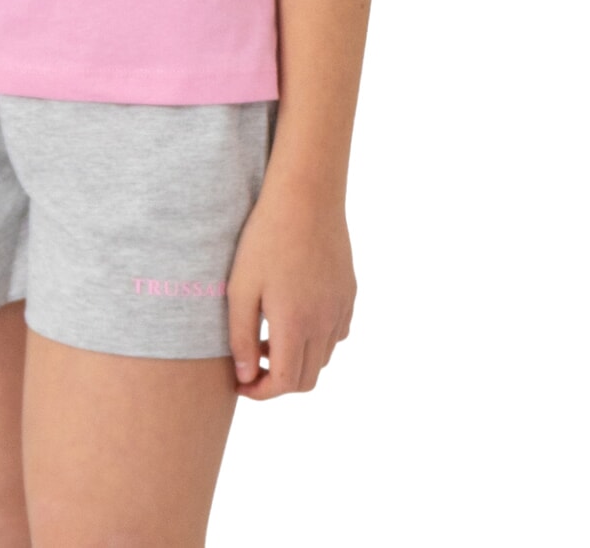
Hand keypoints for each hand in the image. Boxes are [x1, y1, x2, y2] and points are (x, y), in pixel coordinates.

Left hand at [226, 181, 356, 399]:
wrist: (306, 196)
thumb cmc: (265, 238)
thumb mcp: (240, 287)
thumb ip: (241, 338)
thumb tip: (245, 377)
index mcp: (295, 325)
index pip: (283, 384)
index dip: (260, 392)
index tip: (240, 384)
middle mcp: (324, 323)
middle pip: (307, 379)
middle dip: (277, 383)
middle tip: (251, 365)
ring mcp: (341, 308)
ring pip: (323, 357)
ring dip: (297, 360)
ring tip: (268, 336)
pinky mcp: (349, 292)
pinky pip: (337, 333)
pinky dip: (316, 339)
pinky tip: (295, 316)